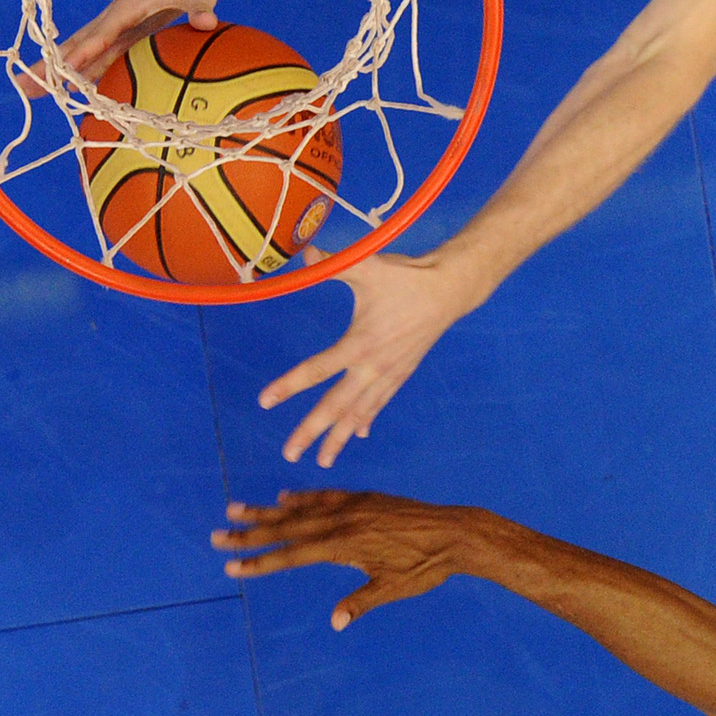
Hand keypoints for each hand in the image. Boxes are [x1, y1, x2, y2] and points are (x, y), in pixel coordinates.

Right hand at [17, 0, 224, 96]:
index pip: (102, 33)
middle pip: (76, 44)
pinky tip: (70, 92)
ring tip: (30, 91)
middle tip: (23, 84)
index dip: (85, 53)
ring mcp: (116, 27)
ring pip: (80, 52)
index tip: (65, 72)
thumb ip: (201, 6)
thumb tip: (206, 21)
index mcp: (128, 6)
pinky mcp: (122, 34)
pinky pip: (96, 57)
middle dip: (50, 64)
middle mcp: (115, 18)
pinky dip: (80, 73)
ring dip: (56, 72)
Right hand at [211, 490, 482, 630]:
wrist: (455, 531)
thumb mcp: (393, 588)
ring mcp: (349, 506)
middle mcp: (339, 521)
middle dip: (248, 533)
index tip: (231, 565)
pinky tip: (284, 498)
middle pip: (284, 528)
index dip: (259, 562)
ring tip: (236, 508)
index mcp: (343, 545)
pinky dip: (299, 498)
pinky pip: (322, 496)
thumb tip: (335, 622)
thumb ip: (361, 601)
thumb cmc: (426, 566)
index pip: (290, 555)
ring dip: (265, 511)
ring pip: (297, 508)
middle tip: (216, 534)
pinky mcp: (361, 498)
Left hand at [257, 246, 475, 467]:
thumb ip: (332, 264)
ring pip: (359, 412)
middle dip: (311, 431)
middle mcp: (373, 366)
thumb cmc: (405, 278)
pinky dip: (366, 418)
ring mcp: (389, 373)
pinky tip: (357, 434)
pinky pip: (379, 402)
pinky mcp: (401, 373)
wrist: (450, 289)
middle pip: (336, 406)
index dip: (288, 385)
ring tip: (322, 461)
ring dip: (339, 437)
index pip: (316, 370)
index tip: (264, 401)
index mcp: (359, 344)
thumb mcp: (367, 268)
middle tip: (289, 454)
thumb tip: (304, 254)